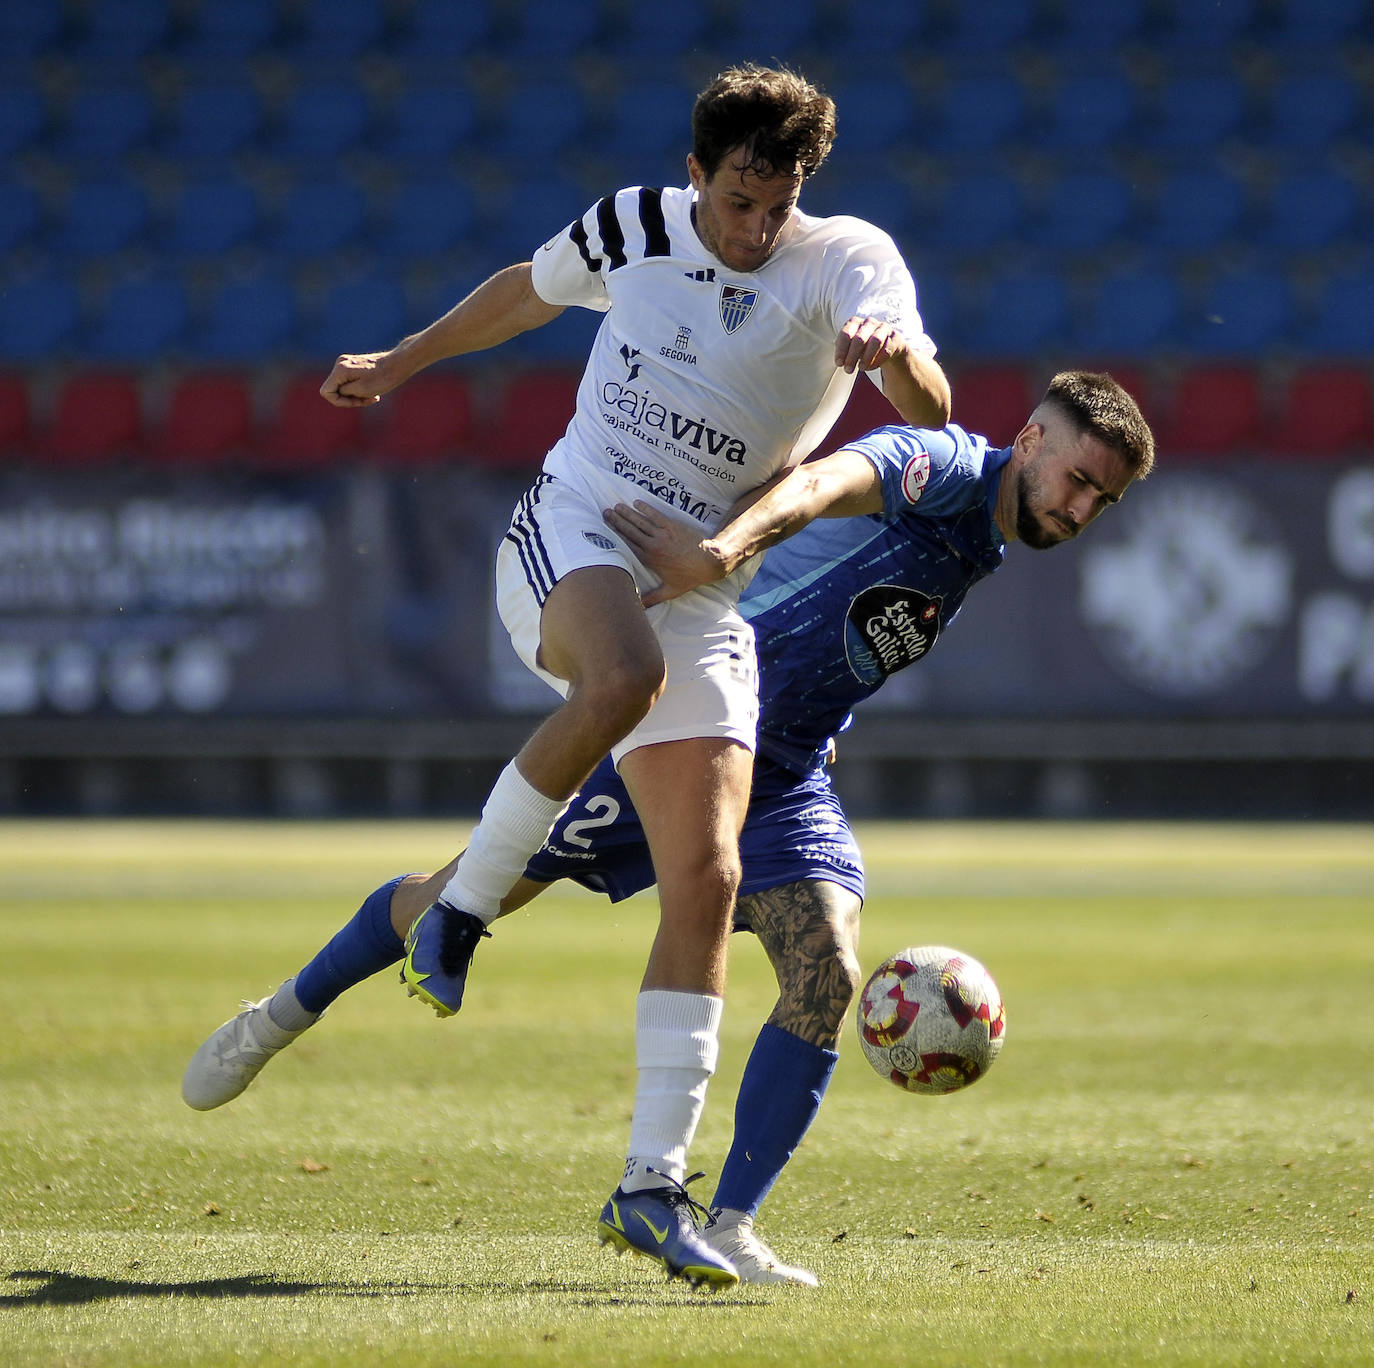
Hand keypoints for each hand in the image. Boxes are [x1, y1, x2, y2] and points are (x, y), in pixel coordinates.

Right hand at [319, 352, 397, 407]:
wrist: (398, 365)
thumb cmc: (383, 378)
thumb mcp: (361, 390)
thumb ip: (344, 392)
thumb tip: (336, 392)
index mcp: (340, 369)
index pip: (326, 392)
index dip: (339, 402)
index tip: (355, 402)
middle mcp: (340, 364)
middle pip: (335, 390)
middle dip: (350, 399)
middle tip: (368, 400)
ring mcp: (346, 364)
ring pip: (344, 388)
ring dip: (357, 396)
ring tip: (374, 396)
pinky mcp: (353, 366)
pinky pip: (350, 383)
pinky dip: (360, 390)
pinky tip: (374, 392)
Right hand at [602, 501, 728, 606]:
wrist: (709, 562)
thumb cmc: (690, 577)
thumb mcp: (670, 591)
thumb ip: (653, 598)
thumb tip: (639, 608)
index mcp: (649, 560)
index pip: (627, 545)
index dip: (615, 536)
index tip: (605, 529)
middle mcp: (653, 545)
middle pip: (630, 531)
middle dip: (617, 521)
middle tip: (605, 513)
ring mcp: (662, 534)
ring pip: (640, 522)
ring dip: (627, 513)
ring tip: (616, 506)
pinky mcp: (672, 526)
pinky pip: (655, 515)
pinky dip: (645, 509)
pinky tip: (637, 503)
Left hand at [835, 316, 907, 373]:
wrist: (888, 348)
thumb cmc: (864, 348)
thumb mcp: (850, 348)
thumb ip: (843, 352)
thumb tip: (839, 362)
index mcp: (855, 323)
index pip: (846, 334)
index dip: (841, 350)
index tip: (839, 363)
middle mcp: (869, 323)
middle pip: (859, 339)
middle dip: (852, 356)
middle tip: (848, 370)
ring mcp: (884, 329)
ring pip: (875, 341)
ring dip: (866, 357)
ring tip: (861, 368)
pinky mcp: (896, 338)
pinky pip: (888, 349)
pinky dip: (878, 360)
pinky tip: (871, 367)